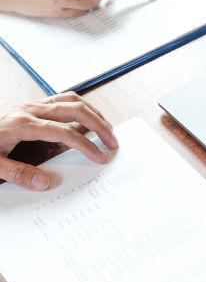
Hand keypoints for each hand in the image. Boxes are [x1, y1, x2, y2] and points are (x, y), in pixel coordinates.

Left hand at [0, 92, 118, 190]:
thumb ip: (17, 174)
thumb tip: (45, 182)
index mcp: (22, 125)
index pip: (64, 132)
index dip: (86, 145)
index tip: (100, 156)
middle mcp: (30, 110)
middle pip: (76, 110)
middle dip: (99, 125)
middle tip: (113, 141)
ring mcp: (32, 105)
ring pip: (72, 100)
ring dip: (93, 112)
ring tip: (107, 128)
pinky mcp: (32, 105)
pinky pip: (63, 99)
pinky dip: (81, 106)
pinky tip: (87, 117)